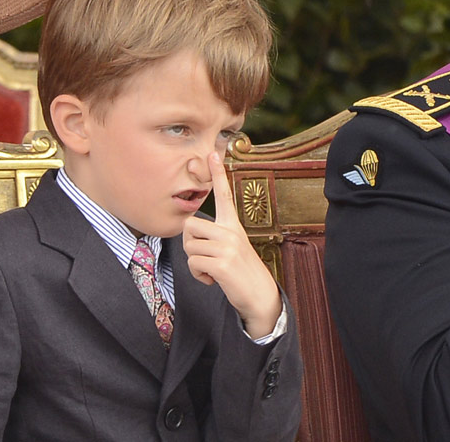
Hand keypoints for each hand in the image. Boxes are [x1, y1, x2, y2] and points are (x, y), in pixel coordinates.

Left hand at [183, 152, 282, 337]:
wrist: (259, 295)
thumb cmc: (241, 272)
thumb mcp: (231, 248)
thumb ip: (214, 236)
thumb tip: (190, 233)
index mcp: (233, 225)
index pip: (224, 195)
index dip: (218, 174)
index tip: (213, 153)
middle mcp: (231, 232)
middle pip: (190, 225)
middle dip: (191, 243)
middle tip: (205, 256)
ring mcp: (227, 247)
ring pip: (189, 247)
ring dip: (195, 263)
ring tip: (212, 269)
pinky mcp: (221, 263)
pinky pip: (194, 263)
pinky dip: (199, 275)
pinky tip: (213, 279)